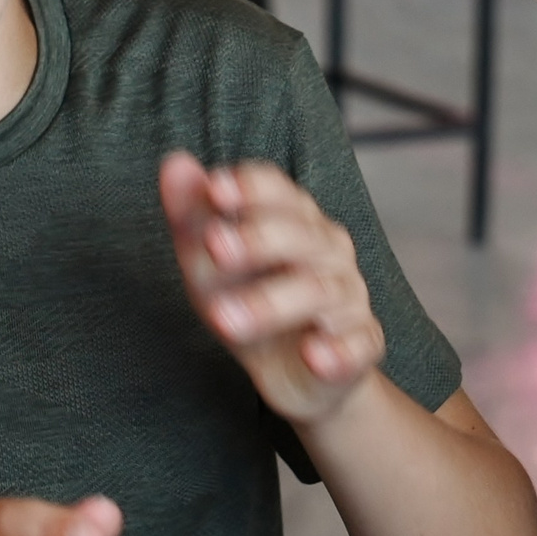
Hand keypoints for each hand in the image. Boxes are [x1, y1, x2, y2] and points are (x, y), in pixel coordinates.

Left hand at [160, 152, 385, 425]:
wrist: (295, 372)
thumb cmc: (252, 300)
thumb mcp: (210, 263)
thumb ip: (193, 216)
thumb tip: (175, 163)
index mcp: (297, 221)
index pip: (281, 193)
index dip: (252, 188)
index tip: (215, 189)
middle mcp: (328, 252)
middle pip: (301, 237)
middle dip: (257, 239)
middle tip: (214, 248)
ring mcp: (349, 298)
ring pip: (319, 292)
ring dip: (271, 304)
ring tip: (226, 320)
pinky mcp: (361, 345)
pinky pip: (358, 344)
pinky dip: (339, 350)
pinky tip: (314, 355)